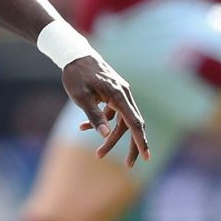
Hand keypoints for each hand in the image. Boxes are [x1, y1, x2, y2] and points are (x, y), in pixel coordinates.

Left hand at [61, 52, 149, 167]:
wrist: (74, 54)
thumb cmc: (76, 75)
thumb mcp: (81, 97)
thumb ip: (94, 116)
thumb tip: (106, 135)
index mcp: (118, 95)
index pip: (134, 122)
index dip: (141, 140)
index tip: (146, 157)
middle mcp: (123, 94)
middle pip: (132, 124)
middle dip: (130, 146)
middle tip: (128, 166)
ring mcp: (120, 94)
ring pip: (121, 121)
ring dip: (111, 138)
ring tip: (98, 154)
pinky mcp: (113, 94)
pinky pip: (112, 113)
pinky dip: (102, 122)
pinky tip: (83, 128)